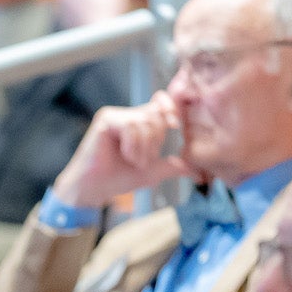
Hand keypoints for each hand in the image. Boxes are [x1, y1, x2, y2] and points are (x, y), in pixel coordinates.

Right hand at [52, 91, 195, 208]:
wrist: (93, 189)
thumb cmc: (117, 179)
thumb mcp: (152, 172)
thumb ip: (174, 167)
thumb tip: (198, 173)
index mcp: (138, 123)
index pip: (160, 101)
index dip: (171, 108)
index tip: (176, 125)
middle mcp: (127, 115)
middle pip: (156, 114)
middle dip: (155, 141)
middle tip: (142, 160)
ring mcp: (115, 115)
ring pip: (145, 121)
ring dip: (143, 148)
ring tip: (132, 160)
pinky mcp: (105, 119)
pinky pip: (131, 126)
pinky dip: (132, 145)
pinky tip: (123, 155)